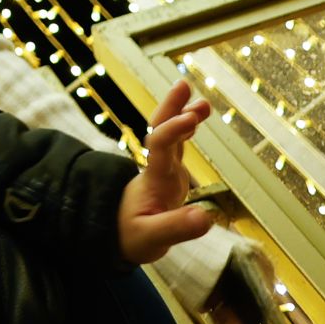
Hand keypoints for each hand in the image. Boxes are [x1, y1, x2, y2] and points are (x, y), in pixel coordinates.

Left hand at [118, 79, 214, 264]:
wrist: (117, 236)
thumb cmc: (131, 237)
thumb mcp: (151, 239)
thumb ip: (177, 228)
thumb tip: (206, 218)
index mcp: (154, 180)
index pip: (160, 148)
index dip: (173, 130)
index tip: (190, 119)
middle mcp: (158, 169)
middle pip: (160, 131)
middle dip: (171, 108)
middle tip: (183, 85)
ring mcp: (163, 171)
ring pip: (169, 137)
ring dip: (181, 116)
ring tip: (201, 102)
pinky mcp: (169, 176)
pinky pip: (176, 147)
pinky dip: (185, 131)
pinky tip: (194, 119)